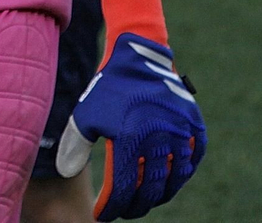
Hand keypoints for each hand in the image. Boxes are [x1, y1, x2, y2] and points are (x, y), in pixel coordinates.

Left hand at [56, 0, 205, 219]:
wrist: (139, 55)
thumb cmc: (108, 87)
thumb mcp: (85, 114)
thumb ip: (74, 145)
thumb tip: (67, 173)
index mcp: (130, 137)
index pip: (123, 187)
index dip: (113, 206)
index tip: (103, 214)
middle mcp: (159, 137)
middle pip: (151, 188)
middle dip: (136, 205)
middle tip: (126, 210)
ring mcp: (180, 131)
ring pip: (174, 178)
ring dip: (160, 194)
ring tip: (146, 200)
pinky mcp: (195, 125)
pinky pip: (192, 159)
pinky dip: (182, 173)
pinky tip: (169, 181)